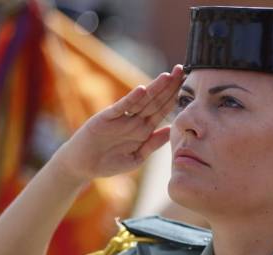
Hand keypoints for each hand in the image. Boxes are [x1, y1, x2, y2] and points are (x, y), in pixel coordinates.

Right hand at [52, 65, 184, 180]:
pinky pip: (121, 107)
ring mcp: (121, 118)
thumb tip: (172, 130)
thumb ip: (153, 144)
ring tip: (168, 75)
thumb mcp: (137, 157)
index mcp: (143, 129)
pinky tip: (141, 90)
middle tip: (183, 70)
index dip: (175, 98)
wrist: (83, 166)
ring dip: (154, 88)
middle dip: (169, 86)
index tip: (189, 86)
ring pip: (141, 100)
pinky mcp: (106, 118)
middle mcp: (134, 120)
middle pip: (155, 100)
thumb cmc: (110, 163)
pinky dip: (131, 99)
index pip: (162, 110)